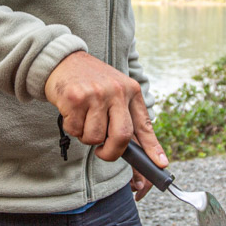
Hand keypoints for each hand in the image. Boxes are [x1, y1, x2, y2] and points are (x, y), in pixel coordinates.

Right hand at [45, 52, 168, 177]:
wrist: (63, 60)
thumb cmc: (91, 81)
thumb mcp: (115, 90)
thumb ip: (124, 115)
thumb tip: (136, 147)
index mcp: (130, 90)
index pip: (144, 124)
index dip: (153, 147)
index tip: (161, 164)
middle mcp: (116, 91)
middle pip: (122, 136)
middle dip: (110, 152)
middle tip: (102, 152)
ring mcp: (95, 94)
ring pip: (95, 137)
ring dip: (86, 137)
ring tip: (83, 119)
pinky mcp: (74, 98)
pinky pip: (75, 130)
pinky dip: (71, 127)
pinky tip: (71, 112)